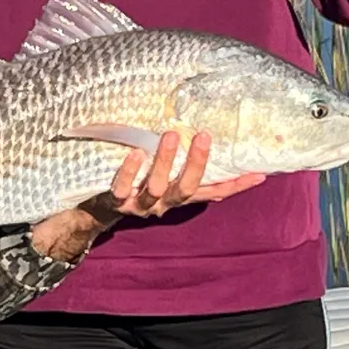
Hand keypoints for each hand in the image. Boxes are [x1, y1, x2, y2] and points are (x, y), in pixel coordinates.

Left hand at [31, 133, 266, 264]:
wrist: (88, 212)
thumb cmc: (130, 183)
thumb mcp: (158, 175)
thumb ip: (178, 164)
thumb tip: (202, 135)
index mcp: (177, 197)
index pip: (213, 191)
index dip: (236, 185)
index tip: (260, 173)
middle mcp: (162, 204)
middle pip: (187, 188)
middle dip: (197, 163)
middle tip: (203, 135)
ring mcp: (138, 204)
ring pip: (157, 187)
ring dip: (164, 162)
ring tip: (169, 135)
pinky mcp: (115, 201)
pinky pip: (122, 187)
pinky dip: (129, 171)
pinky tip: (134, 153)